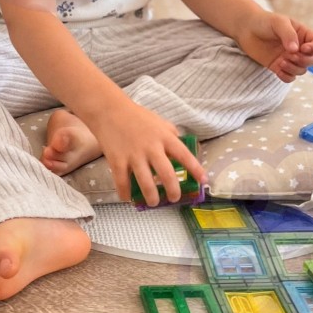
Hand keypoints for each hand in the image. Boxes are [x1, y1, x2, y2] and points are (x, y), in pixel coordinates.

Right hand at [86, 98, 206, 206]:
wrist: (109, 110)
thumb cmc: (136, 116)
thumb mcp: (160, 122)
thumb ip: (171, 135)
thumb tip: (182, 147)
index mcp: (164, 137)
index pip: (184, 155)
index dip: (196, 169)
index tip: (204, 181)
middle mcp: (151, 148)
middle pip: (166, 175)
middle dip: (173, 191)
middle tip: (174, 198)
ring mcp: (133, 155)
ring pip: (146, 183)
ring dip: (152, 197)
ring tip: (154, 202)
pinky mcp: (117, 161)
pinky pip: (122, 182)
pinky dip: (125, 193)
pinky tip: (128, 198)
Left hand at [236, 11, 312, 82]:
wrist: (246, 28)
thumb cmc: (264, 21)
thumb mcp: (279, 22)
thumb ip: (288, 35)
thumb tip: (295, 49)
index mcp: (303, 35)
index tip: (303, 48)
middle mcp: (298, 48)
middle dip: (304, 61)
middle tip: (290, 56)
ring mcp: (288, 58)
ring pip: (301, 70)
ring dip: (294, 69)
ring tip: (281, 62)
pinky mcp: (277, 66)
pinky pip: (289, 77)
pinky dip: (286, 77)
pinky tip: (278, 70)